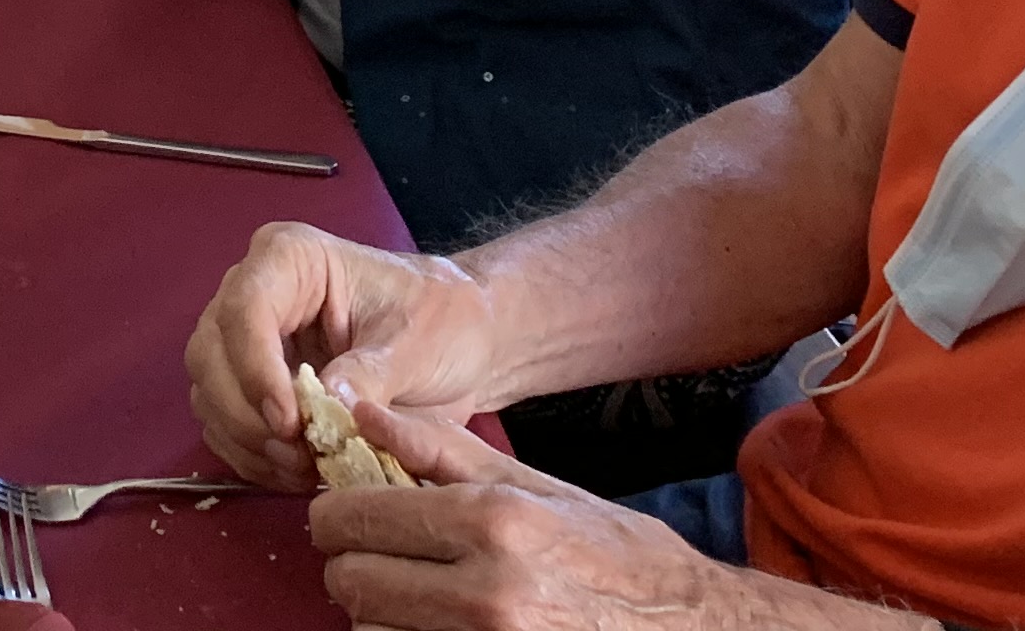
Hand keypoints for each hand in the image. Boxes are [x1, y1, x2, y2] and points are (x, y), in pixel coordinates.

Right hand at [188, 220, 506, 488]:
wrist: (459, 343)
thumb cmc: (442, 321)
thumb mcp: (417, 343)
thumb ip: (370, 372)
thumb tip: (325, 407)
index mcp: (291, 260)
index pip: (246, 306)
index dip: (255, 367)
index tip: (290, 421)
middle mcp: (256, 293)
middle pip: (211, 352)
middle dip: (246, 413)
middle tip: (297, 455)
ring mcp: (249, 341)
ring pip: (209, 392)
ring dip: (246, 441)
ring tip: (304, 469)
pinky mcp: (253, 385)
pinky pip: (224, 424)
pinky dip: (250, 457)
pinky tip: (294, 474)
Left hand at [305, 400, 735, 630]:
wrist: (690, 628)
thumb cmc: (614, 555)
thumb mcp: (535, 486)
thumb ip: (439, 452)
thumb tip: (362, 416)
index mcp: (493, 521)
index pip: (354, 518)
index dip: (334, 516)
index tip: (343, 516)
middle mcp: (487, 590)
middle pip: (350, 582)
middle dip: (352, 564)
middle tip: (378, 555)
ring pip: (370, 629)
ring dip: (379, 612)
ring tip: (416, 593)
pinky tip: (435, 621)